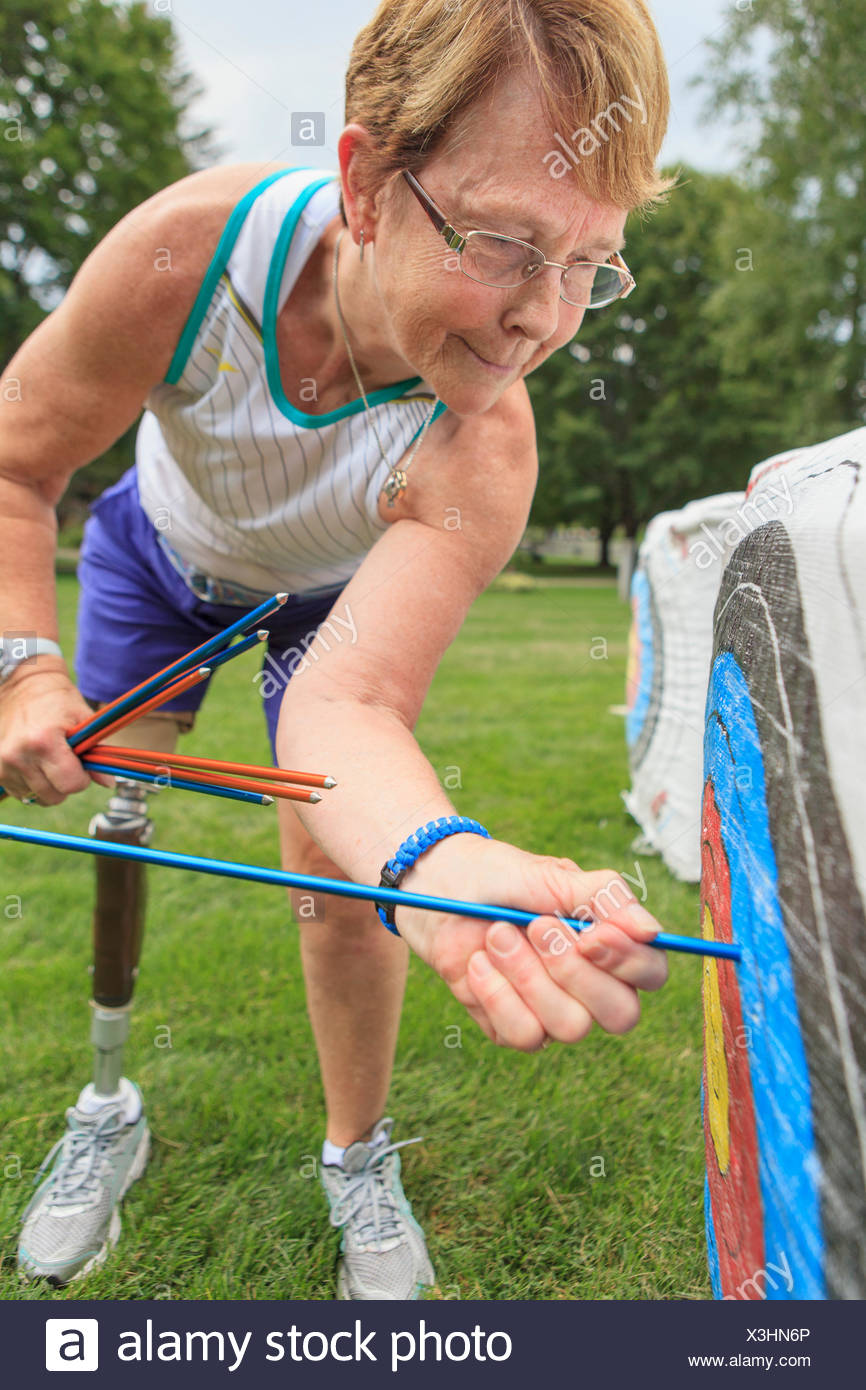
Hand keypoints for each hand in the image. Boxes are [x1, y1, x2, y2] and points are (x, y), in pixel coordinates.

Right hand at [0, 665, 113, 803]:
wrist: (21, 686)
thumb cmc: (57, 700)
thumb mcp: (83, 719)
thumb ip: (96, 752)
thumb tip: (108, 783)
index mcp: (44, 741)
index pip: (71, 784)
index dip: (81, 778)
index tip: (80, 763)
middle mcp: (19, 756)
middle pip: (54, 796)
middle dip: (65, 783)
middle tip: (65, 761)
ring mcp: (4, 764)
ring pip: (38, 798)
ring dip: (48, 785)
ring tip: (48, 760)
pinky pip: (21, 794)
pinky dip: (32, 785)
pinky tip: (34, 764)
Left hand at [393, 834, 667, 1050]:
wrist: (437, 886)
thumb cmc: (501, 875)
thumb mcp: (553, 876)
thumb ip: (604, 898)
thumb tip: (652, 931)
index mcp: (609, 945)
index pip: (651, 973)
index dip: (629, 963)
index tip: (591, 935)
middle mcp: (588, 986)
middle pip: (620, 1015)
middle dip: (575, 973)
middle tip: (535, 925)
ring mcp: (551, 1010)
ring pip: (569, 1028)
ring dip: (527, 976)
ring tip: (496, 933)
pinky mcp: (511, 1027)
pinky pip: (522, 1034)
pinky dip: (496, 994)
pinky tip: (478, 961)